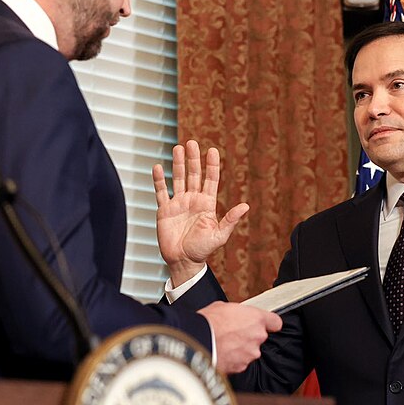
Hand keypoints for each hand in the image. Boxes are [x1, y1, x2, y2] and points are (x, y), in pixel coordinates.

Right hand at [152, 140, 248, 285]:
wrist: (183, 261)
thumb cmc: (202, 250)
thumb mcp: (219, 235)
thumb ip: (230, 220)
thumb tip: (245, 206)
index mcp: (207, 204)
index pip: (210, 180)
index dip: (211, 165)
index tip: (212, 150)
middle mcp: (193, 200)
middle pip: (193, 175)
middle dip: (193, 159)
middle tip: (192, 143)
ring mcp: (178, 204)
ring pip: (178, 179)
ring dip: (178, 164)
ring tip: (177, 148)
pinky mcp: (164, 210)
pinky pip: (161, 192)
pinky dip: (159, 180)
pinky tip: (158, 167)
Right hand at [199, 301, 281, 373]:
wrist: (196, 341)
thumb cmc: (208, 322)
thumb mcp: (223, 306)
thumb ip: (237, 313)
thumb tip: (235, 316)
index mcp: (256, 319)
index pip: (275, 322)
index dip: (269, 324)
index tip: (266, 324)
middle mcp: (257, 337)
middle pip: (259, 337)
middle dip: (248, 336)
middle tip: (232, 333)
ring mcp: (250, 353)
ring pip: (249, 351)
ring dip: (240, 349)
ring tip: (224, 344)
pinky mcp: (241, 366)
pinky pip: (239, 362)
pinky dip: (232, 359)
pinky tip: (221, 353)